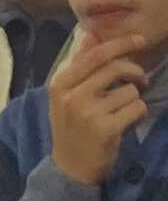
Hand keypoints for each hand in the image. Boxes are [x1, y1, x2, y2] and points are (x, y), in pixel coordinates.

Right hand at [50, 33, 148, 185]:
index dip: (120, 43)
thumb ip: (80, 65)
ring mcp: (87, 112)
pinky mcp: (106, 128)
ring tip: (123, 110)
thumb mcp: (67, 95)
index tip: (139, 39)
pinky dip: (138, 113)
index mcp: (60, 84)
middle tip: (140, 79)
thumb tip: (90, 33)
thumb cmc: (71, 127)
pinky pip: (137, 107)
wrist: (69, 167)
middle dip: (134, 70)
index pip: (94, 54)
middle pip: (115, 67)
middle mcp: (71, 95)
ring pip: (129, 90)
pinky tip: (127, 122)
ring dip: (133, 98)